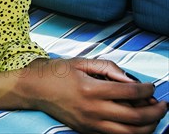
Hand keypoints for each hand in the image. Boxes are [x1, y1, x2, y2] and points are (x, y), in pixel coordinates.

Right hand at [27, 58, 166, 133]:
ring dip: (147, 127)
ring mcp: (89, 123)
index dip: (147, 89)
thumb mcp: (81, 62)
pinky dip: (130, 132)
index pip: (130, 92)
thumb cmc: (56, 73)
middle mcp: (92, 109)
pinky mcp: (86, 130)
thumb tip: (129, 79)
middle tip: (162, 105)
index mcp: (91, 89)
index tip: (152, 86)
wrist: (33, 89)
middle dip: (155, 111)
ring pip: (129, 133)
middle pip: (135, 116)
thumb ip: (107, 67)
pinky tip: (136, 124)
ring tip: (154, 117)